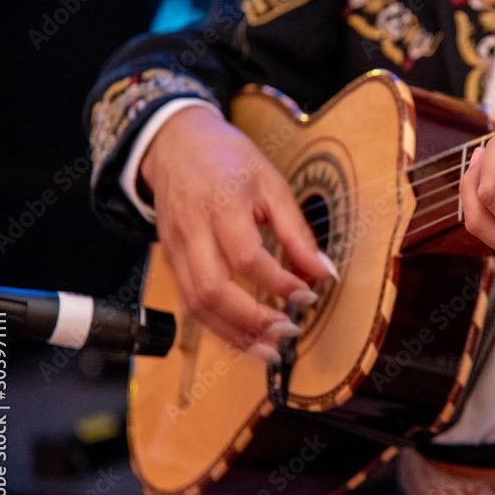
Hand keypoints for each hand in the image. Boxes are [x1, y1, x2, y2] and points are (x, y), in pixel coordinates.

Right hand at [140, 106, 335, 359]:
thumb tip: (324, 272)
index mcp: (221, 204)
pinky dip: (219, 326)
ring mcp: (175, 249)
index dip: (278, 282)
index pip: (246, 255)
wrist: (176, 144)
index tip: (308, 296)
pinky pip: (190, 303)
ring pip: (196, 304)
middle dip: (251, 320)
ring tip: (269, 351)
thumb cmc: (230, 160)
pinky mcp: (170, 261)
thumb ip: (296, 230)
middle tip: (288, 332)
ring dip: (233, 335)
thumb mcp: (271, 182)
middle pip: (211, 289)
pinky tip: (246, 338)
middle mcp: (192, 231)